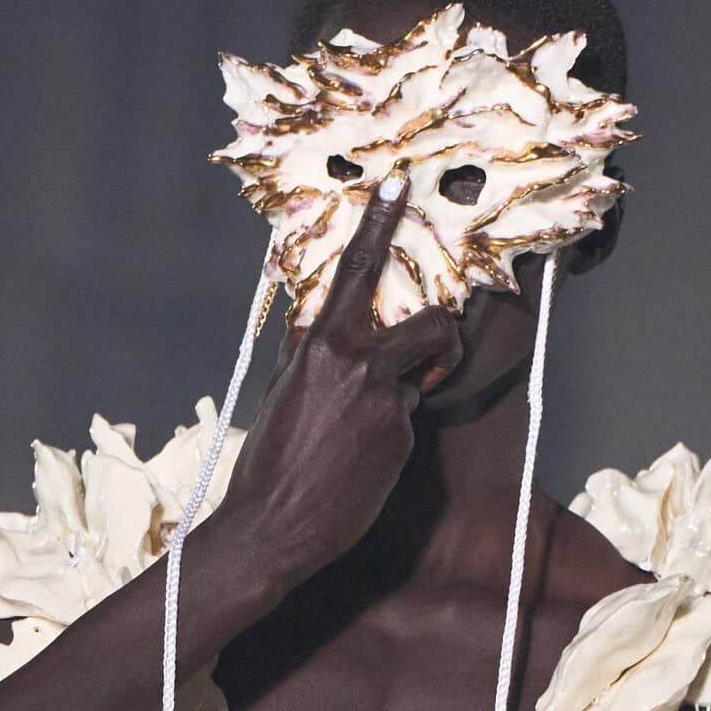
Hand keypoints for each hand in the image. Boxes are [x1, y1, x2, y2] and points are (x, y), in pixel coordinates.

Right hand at [219, 178, 463, 589]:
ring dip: (417, 385)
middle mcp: (360, 364)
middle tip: (431, 350)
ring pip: (423, 375)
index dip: (382, 221)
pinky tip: (360, 462)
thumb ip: (304, 349)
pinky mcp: (401, 441)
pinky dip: (390, 434)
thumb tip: (313, 319)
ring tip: (382, 415)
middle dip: (442, 334)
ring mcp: (386, 404)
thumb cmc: (269, 460)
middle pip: (433, 323)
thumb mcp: (282, 390)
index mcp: (322, 343)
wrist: (275, 526)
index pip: (358, 269)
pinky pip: (408, 421)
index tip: (400, 185)